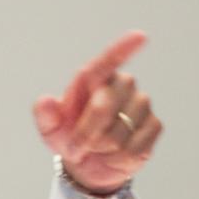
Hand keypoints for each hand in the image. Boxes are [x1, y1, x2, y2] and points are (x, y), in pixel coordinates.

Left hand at [32, 32, 161, 192]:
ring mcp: (140, 103)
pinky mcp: (154, 125)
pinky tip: (115, 154)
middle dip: (86, 131)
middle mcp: (120, 85)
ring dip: (102, 147)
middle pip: (105, 105)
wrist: (88, 162)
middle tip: (76, 146)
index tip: (140, 36)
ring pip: (120, 130)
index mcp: (92, 79)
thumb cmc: (68, 137)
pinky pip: (135, 145)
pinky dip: (119, 157)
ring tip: (97, 146)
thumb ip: (44, 116)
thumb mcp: (50, 129)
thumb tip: (44, 101)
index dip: (123, 48)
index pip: (107, 62)